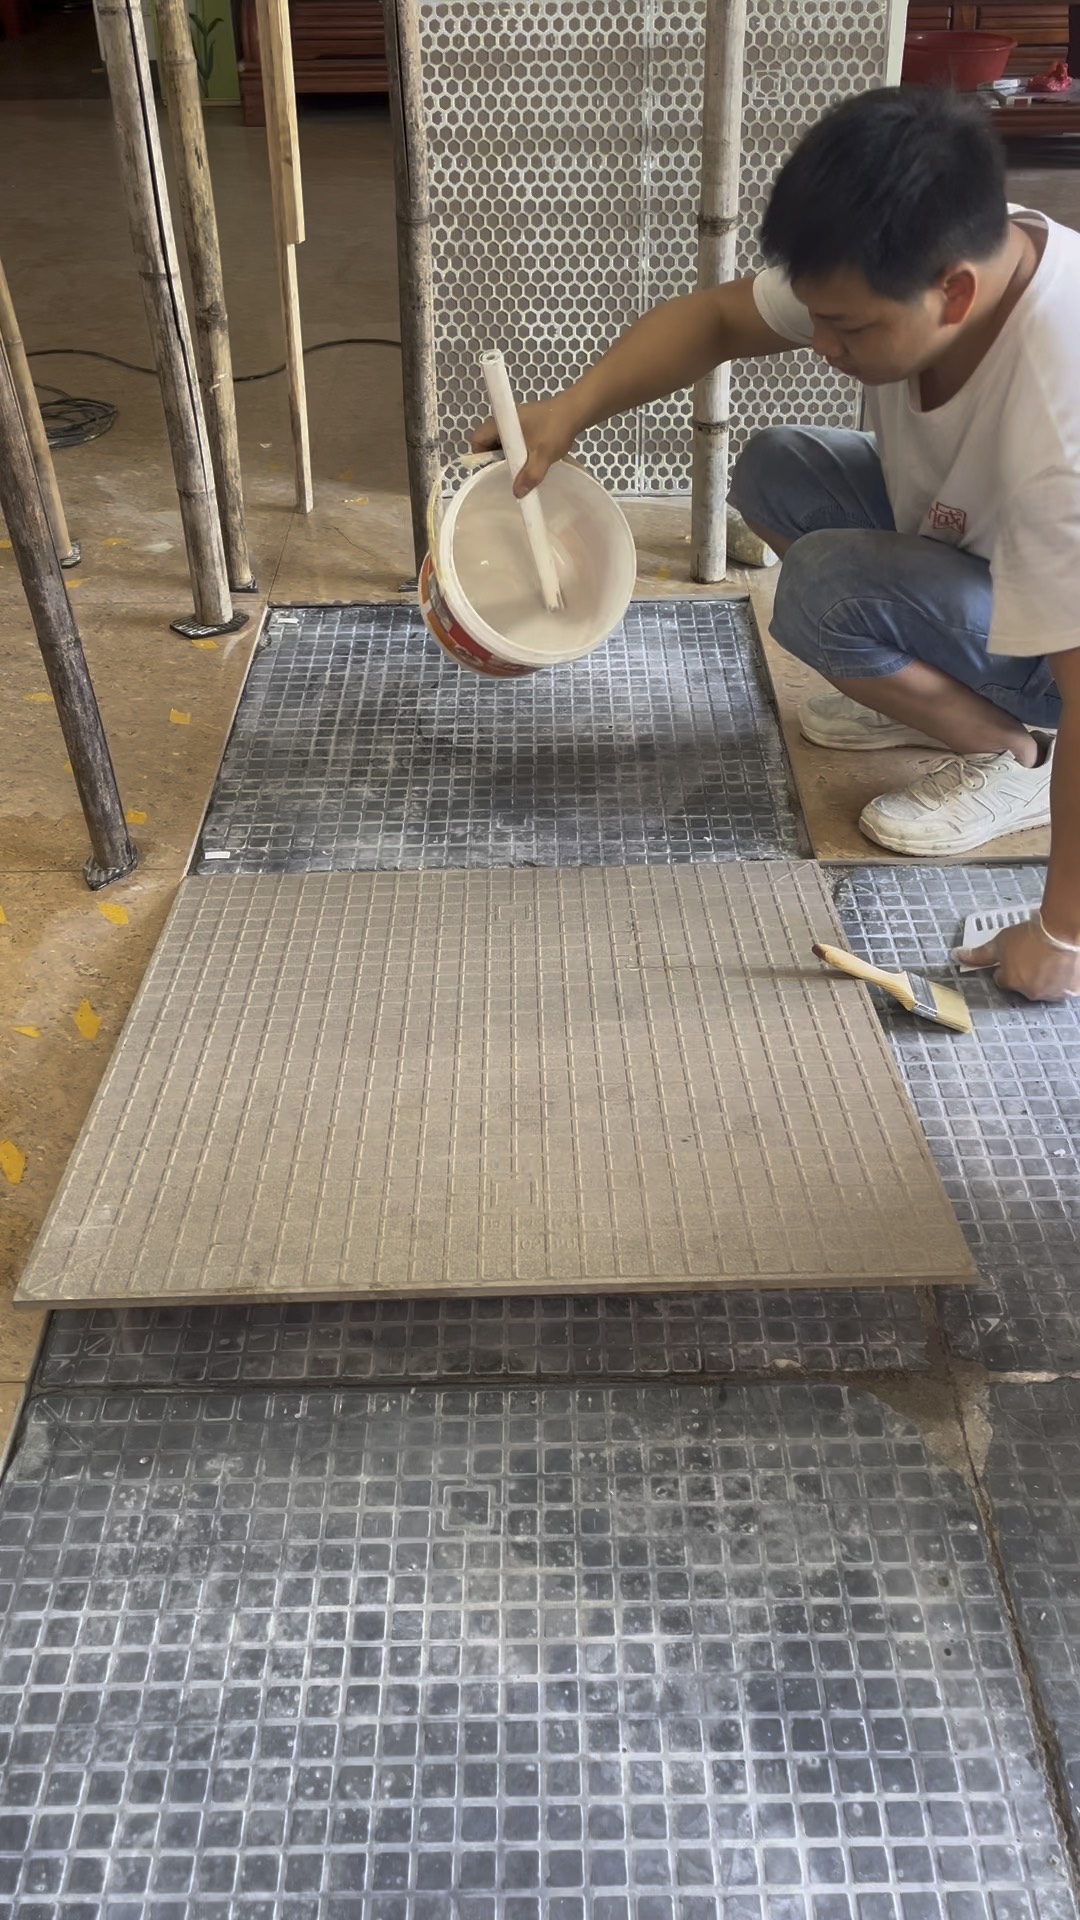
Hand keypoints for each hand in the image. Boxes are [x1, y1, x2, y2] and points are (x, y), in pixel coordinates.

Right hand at [469, 394, 580, 497]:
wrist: (575, 412)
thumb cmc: (555, 429)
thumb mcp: (543, 456)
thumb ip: (530, 475)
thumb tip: (517, 493)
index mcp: (502, 422)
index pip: (477, 438)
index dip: (480, 455)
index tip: (492, 469)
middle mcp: (505, 420)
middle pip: (488, 441)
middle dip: (495, 459)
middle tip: (507, 472)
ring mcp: (515, 422)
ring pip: (502, 442)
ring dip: (508, 456)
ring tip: (519, 469)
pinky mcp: (525, 425)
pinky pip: (513, 441)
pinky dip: (517, 451)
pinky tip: (529, 461)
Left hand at [956, 915, 1079, 1001]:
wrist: (1062, 931)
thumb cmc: (1031, 935)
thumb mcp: (999, 942)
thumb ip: (979, 954)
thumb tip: (957, 956)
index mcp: (1011, 982)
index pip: (1002, 980)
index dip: (1006, 967)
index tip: (1014, 957)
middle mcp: (1030, 992)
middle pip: (1024, 986)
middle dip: (1026, 973)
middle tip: (1033, 954)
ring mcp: (1052, 993)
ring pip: (1045, 988)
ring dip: (1045, 978)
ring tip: (1050, 958)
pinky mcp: (1071, 991)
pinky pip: (1065, 988)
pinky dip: (1063, 979)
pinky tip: (1063, 964)